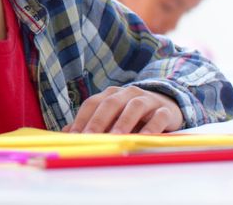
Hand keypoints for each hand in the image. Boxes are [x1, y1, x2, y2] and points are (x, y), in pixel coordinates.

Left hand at [63, 86, 182, 133]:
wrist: (167, 105)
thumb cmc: (132, 115)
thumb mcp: (112, 117)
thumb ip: (91, 124)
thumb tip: (65, 134)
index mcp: (110, 94)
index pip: (92, 103)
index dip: (82, 119)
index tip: (73, 137)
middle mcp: (127, 93)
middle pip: (110, 104)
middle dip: (98, 121)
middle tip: (90, 137)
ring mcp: (147, 100)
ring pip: (134, 107)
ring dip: (123, 122)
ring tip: (116, 137)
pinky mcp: (165, 110)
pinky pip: (158, 117)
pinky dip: (151, 128)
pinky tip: (143, 139)